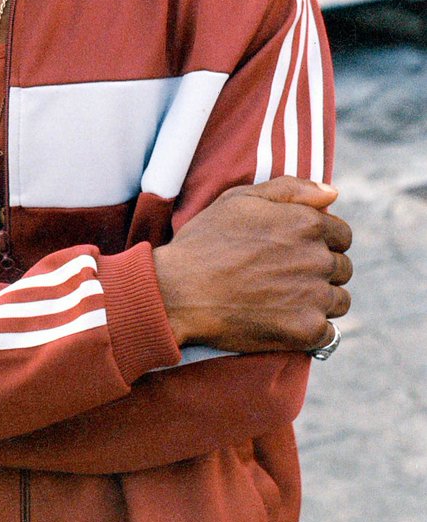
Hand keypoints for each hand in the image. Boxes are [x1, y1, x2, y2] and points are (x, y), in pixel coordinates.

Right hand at [153, 177, 351, 353]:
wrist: (179, 290)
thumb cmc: (206, 241)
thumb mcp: (240, 199)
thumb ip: (291, 189)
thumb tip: (334, 192)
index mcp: (306, 223)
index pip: (342, 234)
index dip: (322, 241)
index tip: (296, 251)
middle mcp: (317, 257)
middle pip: (342, 267)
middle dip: (321, 270)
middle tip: (285, 276)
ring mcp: (313, 295)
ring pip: (339, 300)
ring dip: (320, 300)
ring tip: (285, 300)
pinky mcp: (306, 329)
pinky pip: (328, 332)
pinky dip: (311, 329)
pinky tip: (284, 321)